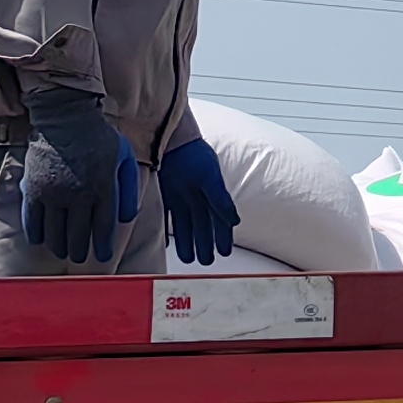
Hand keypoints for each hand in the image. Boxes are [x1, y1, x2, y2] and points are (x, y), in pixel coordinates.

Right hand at [19, 84, 131, 267]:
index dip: (102, 246)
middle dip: (80, 250)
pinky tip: (41, 240)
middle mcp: (78, 195)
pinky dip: (37, 234)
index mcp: (103, 188)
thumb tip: (127, 218)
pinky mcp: (33, 190)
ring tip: (63, 251)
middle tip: (81, 256)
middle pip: (77, 235)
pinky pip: (33, 221)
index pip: (103, 227)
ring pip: (55, 233)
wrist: (65, 117)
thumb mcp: (124, 157)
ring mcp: (53, 194)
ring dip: (59, 246)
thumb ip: (128, 188)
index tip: (102, 257)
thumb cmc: (99, 137)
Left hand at [159, 138, 240, 267]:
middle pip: (203, 226)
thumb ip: (221, 199)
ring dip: (188, 241)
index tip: (225, 253)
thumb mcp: (210, 178)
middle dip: (206, 243)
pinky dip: (170, 230)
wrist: (169, 141)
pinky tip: (169, 242)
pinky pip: (169, 218)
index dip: (223, 236)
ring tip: (189, 258)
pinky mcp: (166, 196)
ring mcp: (181, 197)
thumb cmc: (193, 156)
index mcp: (212, 193)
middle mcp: (198, 197)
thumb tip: (236, 222)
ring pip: (187, 225)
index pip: (220, 220)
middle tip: (206, 262)